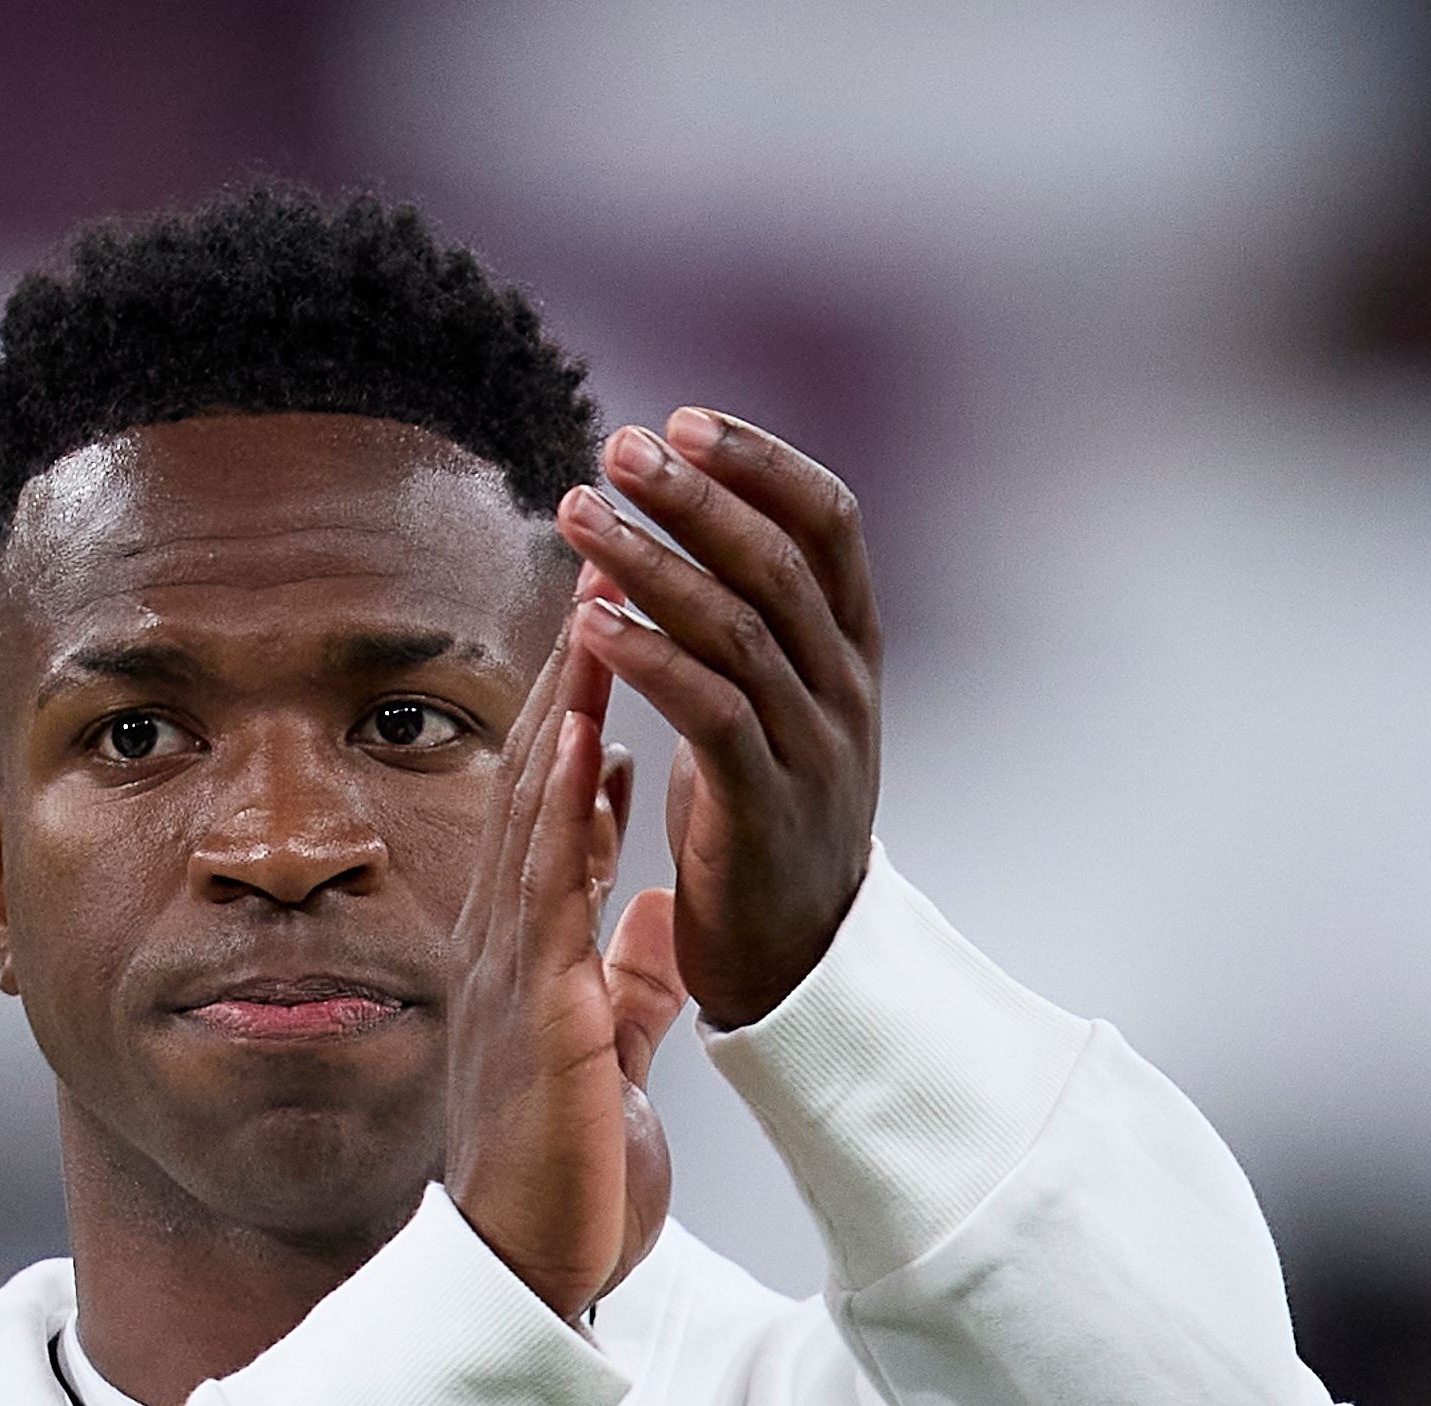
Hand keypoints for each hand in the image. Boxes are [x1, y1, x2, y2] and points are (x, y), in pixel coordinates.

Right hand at [444, 607, 692, 1317]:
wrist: (533, 1269)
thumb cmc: (569, 1175)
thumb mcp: (614, 1053)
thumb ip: (633, 982)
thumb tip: (660, 917)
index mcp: (534, 955)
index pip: (560, 814)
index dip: (582, 719)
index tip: (613, 635)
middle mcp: (511, 946)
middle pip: (542, 786)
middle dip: (574, 678)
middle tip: (602, 572)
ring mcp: (514, 971)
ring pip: (539, 815)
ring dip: (566, 709)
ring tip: (593, 613)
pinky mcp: (537, 1009)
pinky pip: (548, 891)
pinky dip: (563, 811)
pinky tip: (578, 741)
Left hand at [555, 409, 883, 1029]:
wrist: (798, 962)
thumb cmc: (766, 820)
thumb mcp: (778, 703)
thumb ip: (753, 619)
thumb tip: (699, 522)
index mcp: (850, 651)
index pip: (829, 524)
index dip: (762, 463)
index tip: (687, 417)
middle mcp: (844, 689)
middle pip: (777, 562)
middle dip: (697, 495)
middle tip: (619, 445)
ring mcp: (813, 749)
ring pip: (739, 628)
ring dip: (651, 564)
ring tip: (580, 515)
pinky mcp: (764, 809)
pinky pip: (712, 715)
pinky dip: (649, 661)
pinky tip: (589, 623)